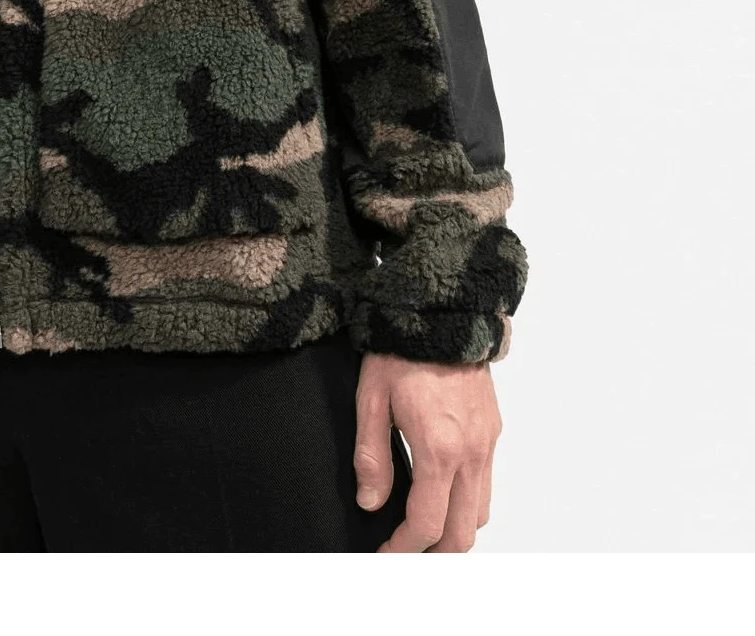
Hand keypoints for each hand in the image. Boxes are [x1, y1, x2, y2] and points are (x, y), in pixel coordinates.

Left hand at [354, 351, 501, 551]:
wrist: (440, 311)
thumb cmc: (401, 350)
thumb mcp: (371, 399)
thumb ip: (372, 456)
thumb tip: (371, 502)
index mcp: (439, 447)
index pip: (427, 524)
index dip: (403, 549)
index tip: (384, 555)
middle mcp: (471, 451)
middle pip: (463, 533)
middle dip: (433, 552)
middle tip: (403, 550)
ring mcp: (487, 442)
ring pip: (480, 513)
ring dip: (454, 530)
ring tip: (422, 526)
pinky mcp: (493, 430)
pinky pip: (487, 484)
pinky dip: (467, 502)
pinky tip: (441, 491)